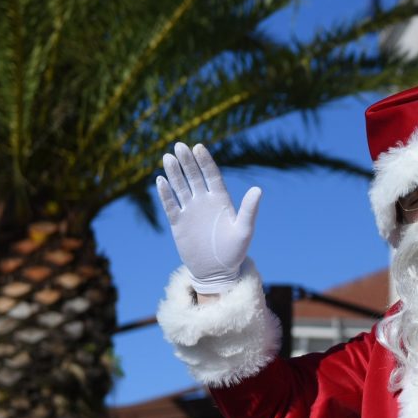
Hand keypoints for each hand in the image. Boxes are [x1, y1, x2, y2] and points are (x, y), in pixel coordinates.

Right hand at [157, 142, 261, 294]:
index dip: (205, 161)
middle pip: (194, 177)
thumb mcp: (244, 231)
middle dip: (187, 161)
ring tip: (168, 157)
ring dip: (174, 173)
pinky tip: (160, 180)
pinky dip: (165, 193)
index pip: (211, 175)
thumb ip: (249, 210)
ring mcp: (190, 211)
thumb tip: (258, 189)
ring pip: (180, 187)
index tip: (198, 146)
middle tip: (179, 146)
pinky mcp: (178, 222)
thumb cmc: (235, 252)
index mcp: (221, 200)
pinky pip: (170, 204)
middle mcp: (204, 202)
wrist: (217, 271)